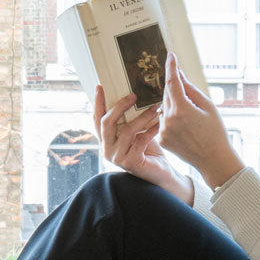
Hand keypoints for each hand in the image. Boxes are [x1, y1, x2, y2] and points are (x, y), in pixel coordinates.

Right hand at [98, 85, 194, 203]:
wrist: (162, 173)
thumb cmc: (149, 150)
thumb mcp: (136, 132)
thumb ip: (128, 120)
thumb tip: (132, 95)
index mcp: (106, 140)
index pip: (97, 119)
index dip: (97, 103)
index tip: (100, 86)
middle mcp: (107, 149)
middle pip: (107, 122)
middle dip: (120, 106)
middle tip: (134, 95)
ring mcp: (116, 157)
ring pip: (126, 131)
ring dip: (142, 117)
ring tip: (155, 108)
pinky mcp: (130, 163)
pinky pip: (140, 141)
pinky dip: (151, 130)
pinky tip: (159, 123)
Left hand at [156, 55, 241, 192]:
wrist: (214, 160)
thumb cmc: (216, 132)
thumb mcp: (208, 106)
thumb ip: (191, 89)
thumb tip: (179, 75)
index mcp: (182, 110)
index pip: (173, 82)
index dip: (171, 68)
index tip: (170, 56)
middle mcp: (169, 120)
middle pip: (167, 94)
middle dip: (176, 90)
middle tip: (190, 97)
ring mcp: (163, 131)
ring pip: (164, 108)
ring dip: (174, 105)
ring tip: (191, 118)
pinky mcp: (162, 139)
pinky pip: (163, 121)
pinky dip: (171, 118)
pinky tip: (186, 127)